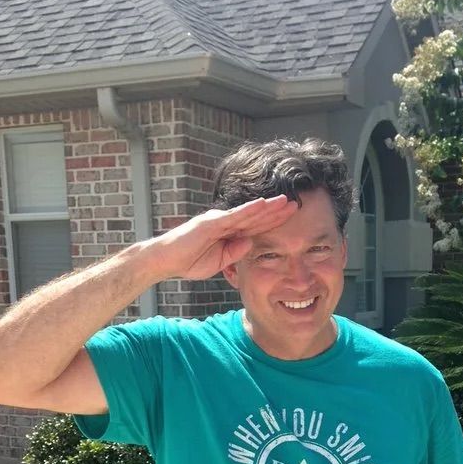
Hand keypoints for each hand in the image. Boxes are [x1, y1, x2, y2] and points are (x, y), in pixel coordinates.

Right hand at [145, 195, 298, 280]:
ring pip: (248, 213)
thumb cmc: (189, 261)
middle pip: (256, 216)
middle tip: (296, 204)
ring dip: (267, 207)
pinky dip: (249, 210)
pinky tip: (263, 205)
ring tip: (285, 202)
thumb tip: (251, 243)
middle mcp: (225, 222)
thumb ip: (235, 252)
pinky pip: (234, 216)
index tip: (290, 218)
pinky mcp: (210, 223)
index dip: (273, 221)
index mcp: (229, 232)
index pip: (256, 226)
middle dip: (276, 211)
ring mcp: (218, 220)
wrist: (166, 261)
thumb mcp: (219, 262)